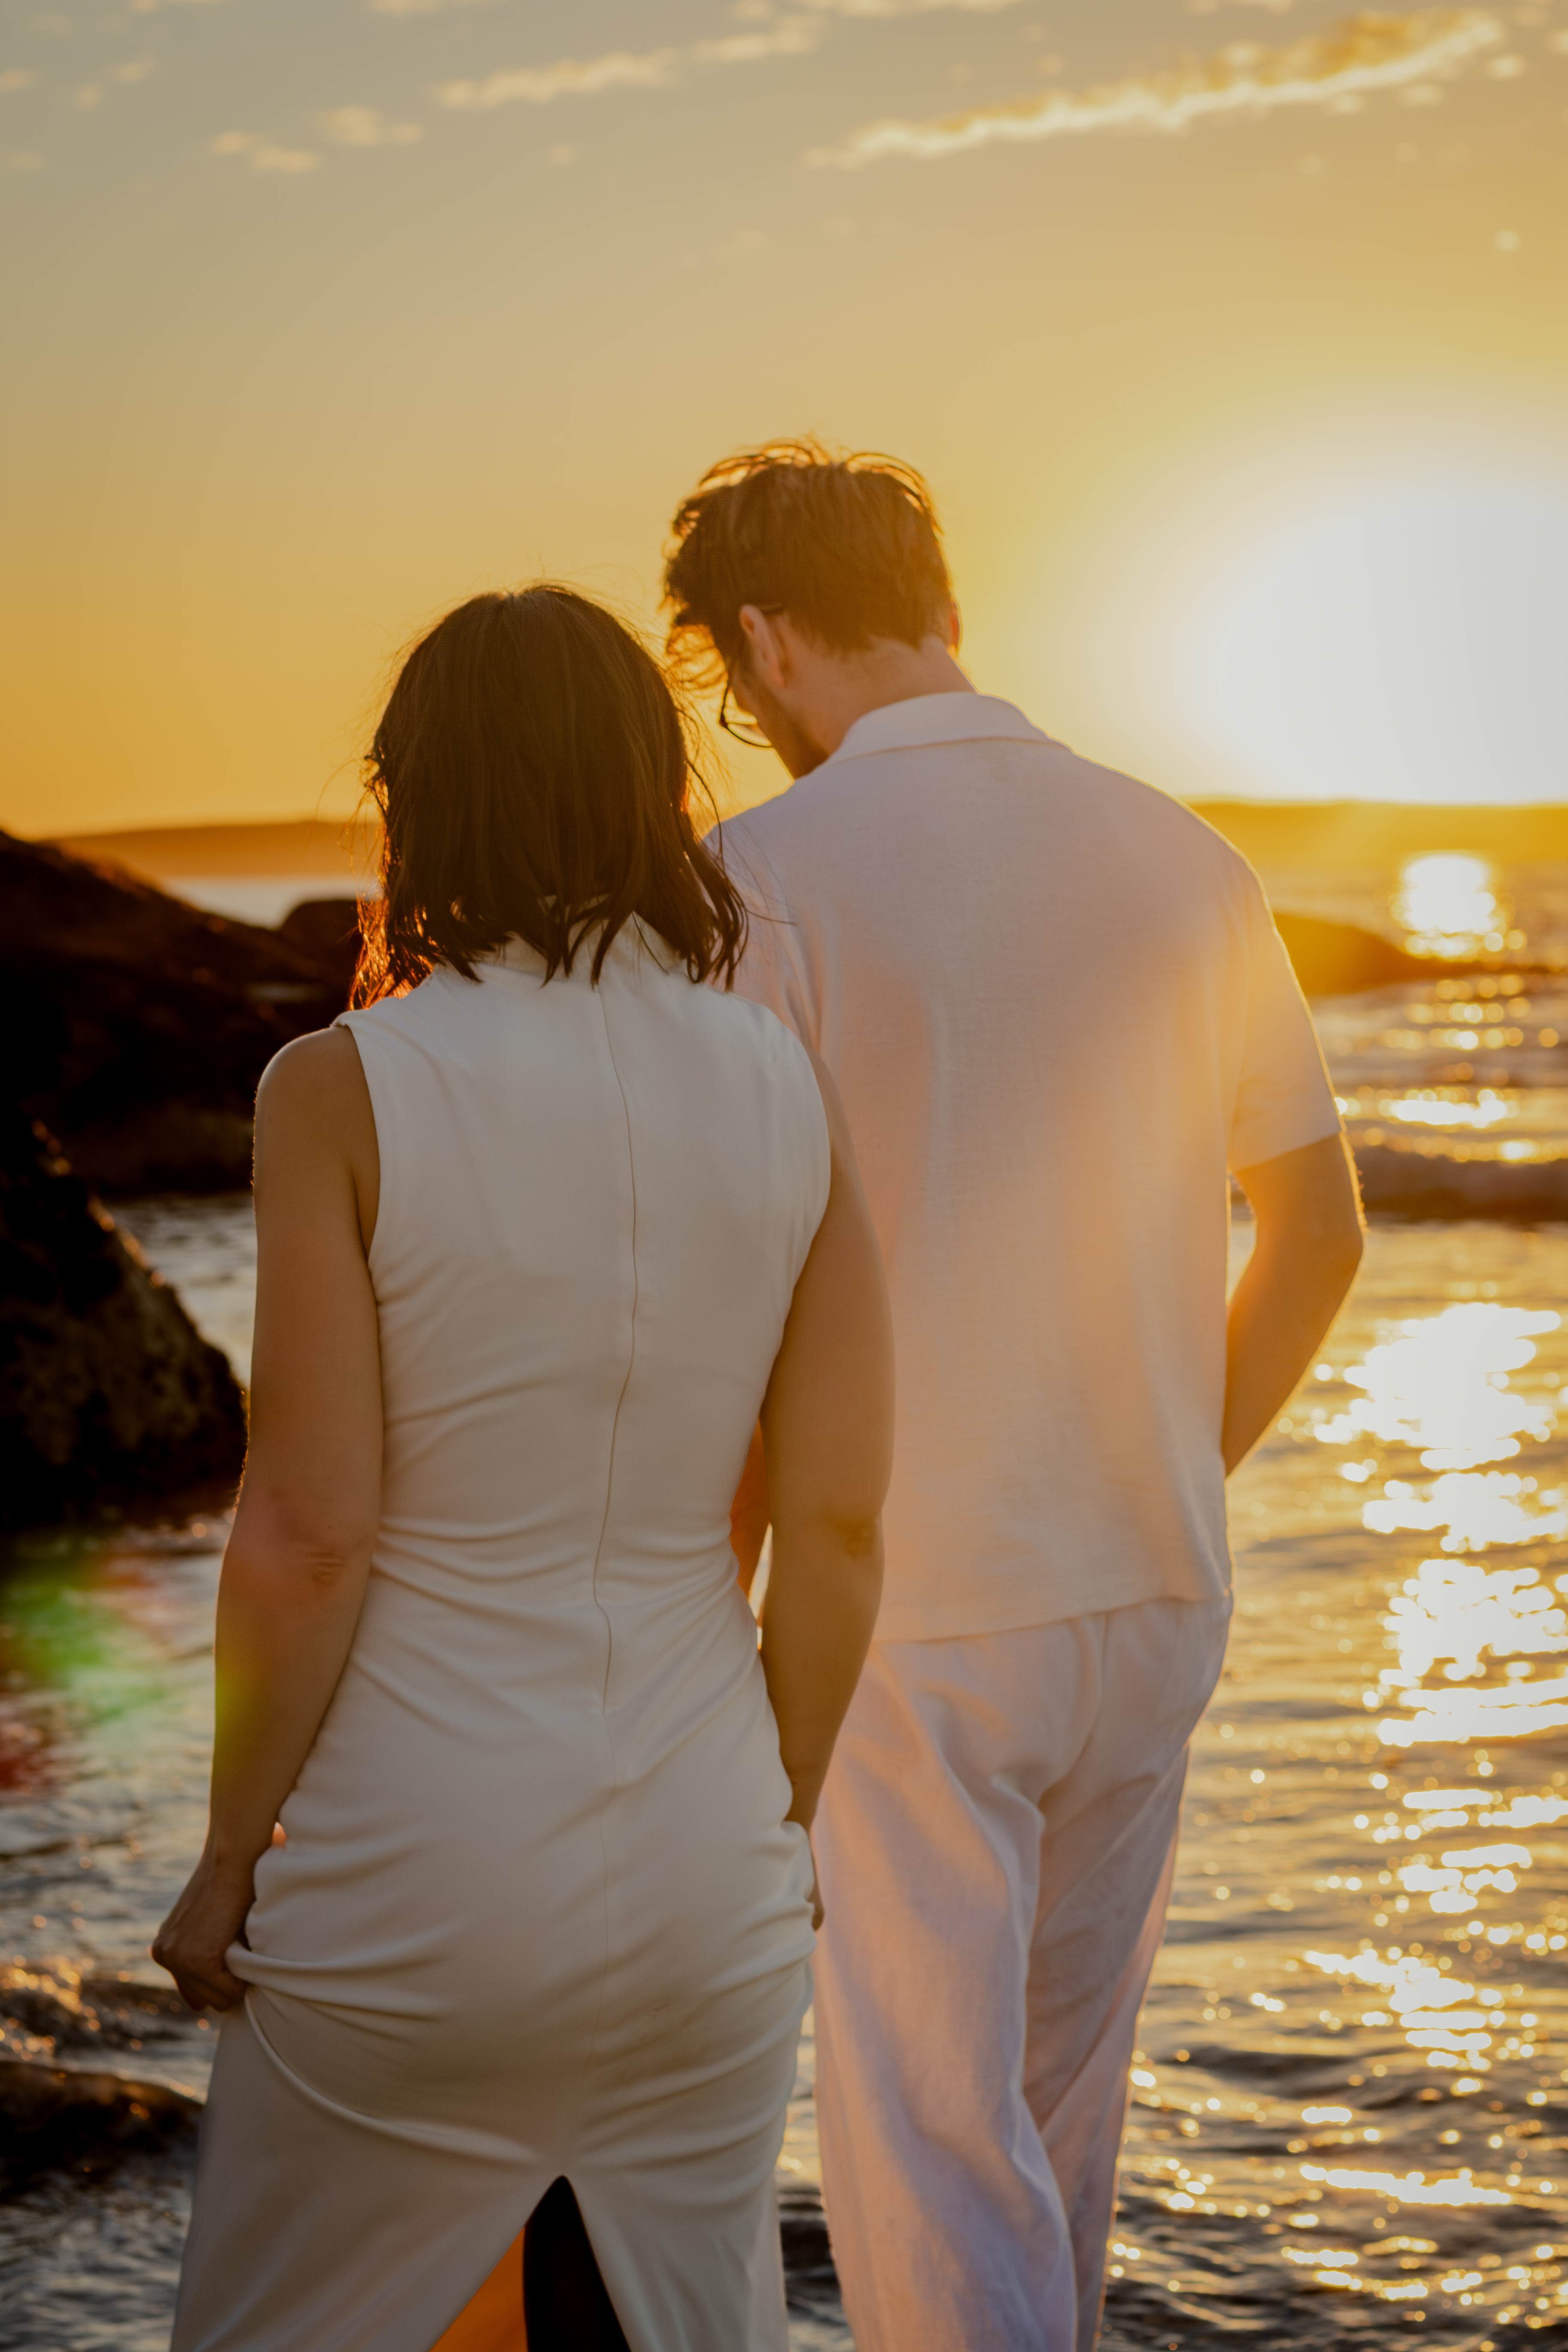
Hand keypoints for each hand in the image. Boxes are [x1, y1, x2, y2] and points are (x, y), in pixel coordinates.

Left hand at [152, 1851, 254, 2011]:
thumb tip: (200, 2000)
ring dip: (236, 1978)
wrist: (235, 1858)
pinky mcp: (197, 1960)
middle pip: (204, 1999)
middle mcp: (164, 1954)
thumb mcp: (206, 1921)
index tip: (232, 1950)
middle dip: (227, 1980)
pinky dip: (245, 1977)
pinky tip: (244, 1945)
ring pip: (218, 1999)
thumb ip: (199, 1949)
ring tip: (240, 1941)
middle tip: (238, 1944)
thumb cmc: (232, 1882)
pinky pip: (230, 1993)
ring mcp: (178, 1959)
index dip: (220, 1977)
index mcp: (165, 1946)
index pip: (194, 1992)